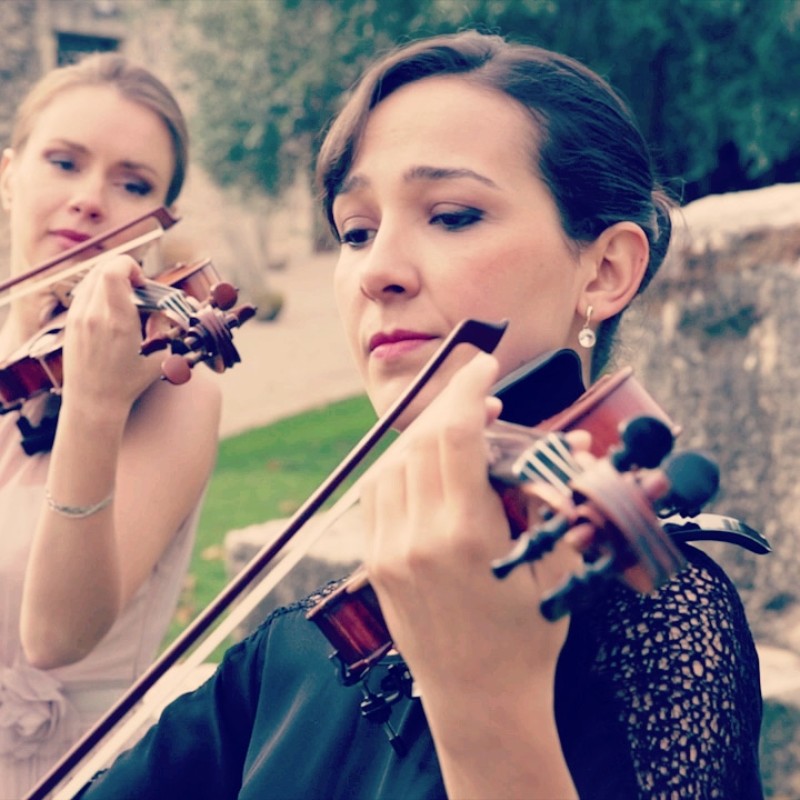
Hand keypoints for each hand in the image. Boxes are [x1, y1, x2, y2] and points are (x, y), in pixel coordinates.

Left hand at [61, 256, 163, 411]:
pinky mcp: (70, 322)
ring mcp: (78, 317)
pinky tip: (110, 307)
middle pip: (102, 268)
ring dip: (110, 278)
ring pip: (90, 277)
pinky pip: (83, 292)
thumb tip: (164, 312)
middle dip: (123, 270)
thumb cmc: (127, 383)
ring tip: (124, 296)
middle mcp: (93, 315)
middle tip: (137, 286)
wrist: (93, 401)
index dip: (130, 266)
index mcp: (117, 321)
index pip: (114, 271)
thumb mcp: (157, 358)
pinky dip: (98, 289)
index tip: (142, 282)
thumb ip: (162, 330)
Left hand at [360, 352, 569, 694]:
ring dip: (424, 435)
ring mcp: (388, 552)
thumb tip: (568, 448)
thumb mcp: (554, 566)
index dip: (467, 389)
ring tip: (458, 429)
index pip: (453, 435)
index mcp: (466, 537)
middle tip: (481, 397)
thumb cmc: (528, 637)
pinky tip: (428, 465)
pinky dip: (402, 466)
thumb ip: (550, 500)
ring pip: (393, 463)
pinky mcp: (375, 563)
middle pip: (420, 441)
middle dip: (449, 406)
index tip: (484, 366)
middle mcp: (417, 538)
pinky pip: (379, 494)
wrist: (480, 701)